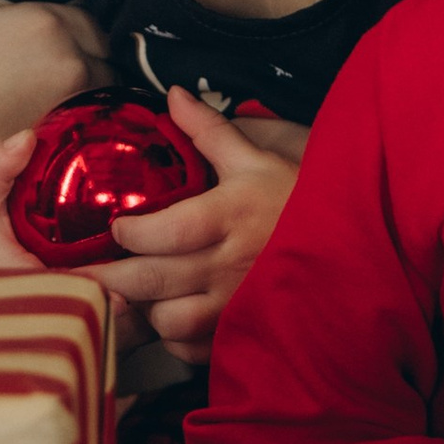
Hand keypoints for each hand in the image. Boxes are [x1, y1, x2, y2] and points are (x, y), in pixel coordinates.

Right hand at [0, 0, 93, 201]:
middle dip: (85, 60)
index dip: (68, 29)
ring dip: (89, 95)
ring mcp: (69, 115)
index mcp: (48, 25)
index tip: (39, 41)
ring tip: (52, 99)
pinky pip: (91, 136)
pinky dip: (82, 130)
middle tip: (45, 71)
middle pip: (104, 58)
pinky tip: (54, 134)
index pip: (88, 19)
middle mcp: (72, 68)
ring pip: (104, 97)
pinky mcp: (58, 155)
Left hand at [103, 90, 306, 356]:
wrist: (355, 245)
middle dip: (110, 278)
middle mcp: (228, 265)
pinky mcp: (243, 333)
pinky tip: (171, 317)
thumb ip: (208, 130)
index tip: (116, 226)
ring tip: (135, 293)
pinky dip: (174, 339)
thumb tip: (172, 94)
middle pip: (152, 280)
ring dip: (145, 310)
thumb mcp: (255, 158)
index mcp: (228, 217)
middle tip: (87, 271)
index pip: (164, 232)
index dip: (129, 233)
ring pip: (169, 321)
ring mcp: (235, 306)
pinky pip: (194, 349)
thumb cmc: (299, 200)